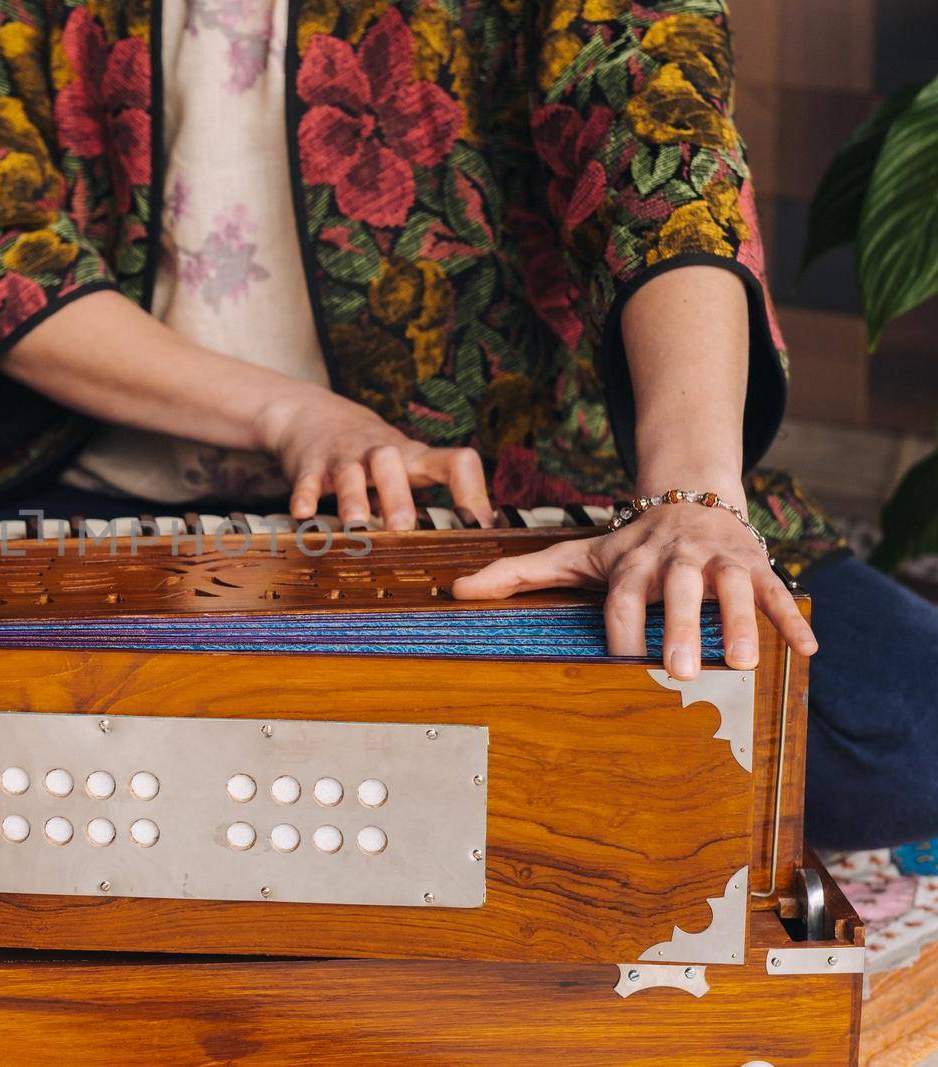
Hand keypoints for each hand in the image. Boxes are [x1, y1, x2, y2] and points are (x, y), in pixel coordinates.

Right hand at [254, 386, 495, 531]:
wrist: (312, 416)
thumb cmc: (373, 455)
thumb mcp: (407, 465)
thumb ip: (435, 493)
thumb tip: (482, 537)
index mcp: (414, 457)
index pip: (455, 462)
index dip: (472, 491)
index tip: (480, 527)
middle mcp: (381, 453)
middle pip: (393, 462)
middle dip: (397, 496)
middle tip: (403, 529)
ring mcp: (343, 457)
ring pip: (350, 472)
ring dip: (352, 498)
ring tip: (355, 525)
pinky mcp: (310, 465)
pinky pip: (308, 480)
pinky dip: (305, 496)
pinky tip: (304, 514)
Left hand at [450, 496, 817, 677]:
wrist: (690, 496)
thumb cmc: (627, 543)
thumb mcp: (574, 554)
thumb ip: (518, 574)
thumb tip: (455, 592)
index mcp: (632, 558)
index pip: (623, 592)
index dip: (621, 621)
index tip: (619, 655)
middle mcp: (677, 557)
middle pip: (677, 589)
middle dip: (679, 626)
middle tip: (679, 670)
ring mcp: (721, 561)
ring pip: (734, 588)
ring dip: (739, 624)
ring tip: (742, 664)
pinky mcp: (759, 567)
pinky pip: (780, 593)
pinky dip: (793, 620)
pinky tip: (806, 651)